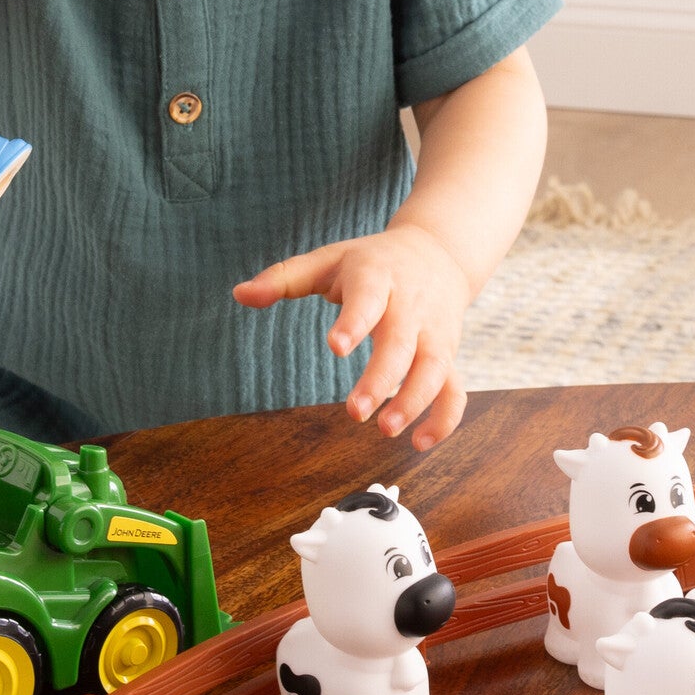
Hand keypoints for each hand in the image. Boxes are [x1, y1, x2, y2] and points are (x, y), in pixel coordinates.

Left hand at [233, 221, 470, 449]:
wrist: (438, 252)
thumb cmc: (373, 261)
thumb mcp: (328, 259)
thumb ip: (284, 278)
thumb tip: (239, 295)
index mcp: (378, 277)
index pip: (368, 299)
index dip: (355, 322)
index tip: (336, 346)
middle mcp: (411, 306)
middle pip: (403, 344)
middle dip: (382, 379)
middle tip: (355, 412)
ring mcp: (435, 332)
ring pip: (435, 369)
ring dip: (415, 402)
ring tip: (386, 430)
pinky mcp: (450, 355)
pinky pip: (455, 390)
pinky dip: (444, 419)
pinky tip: (418, 443)